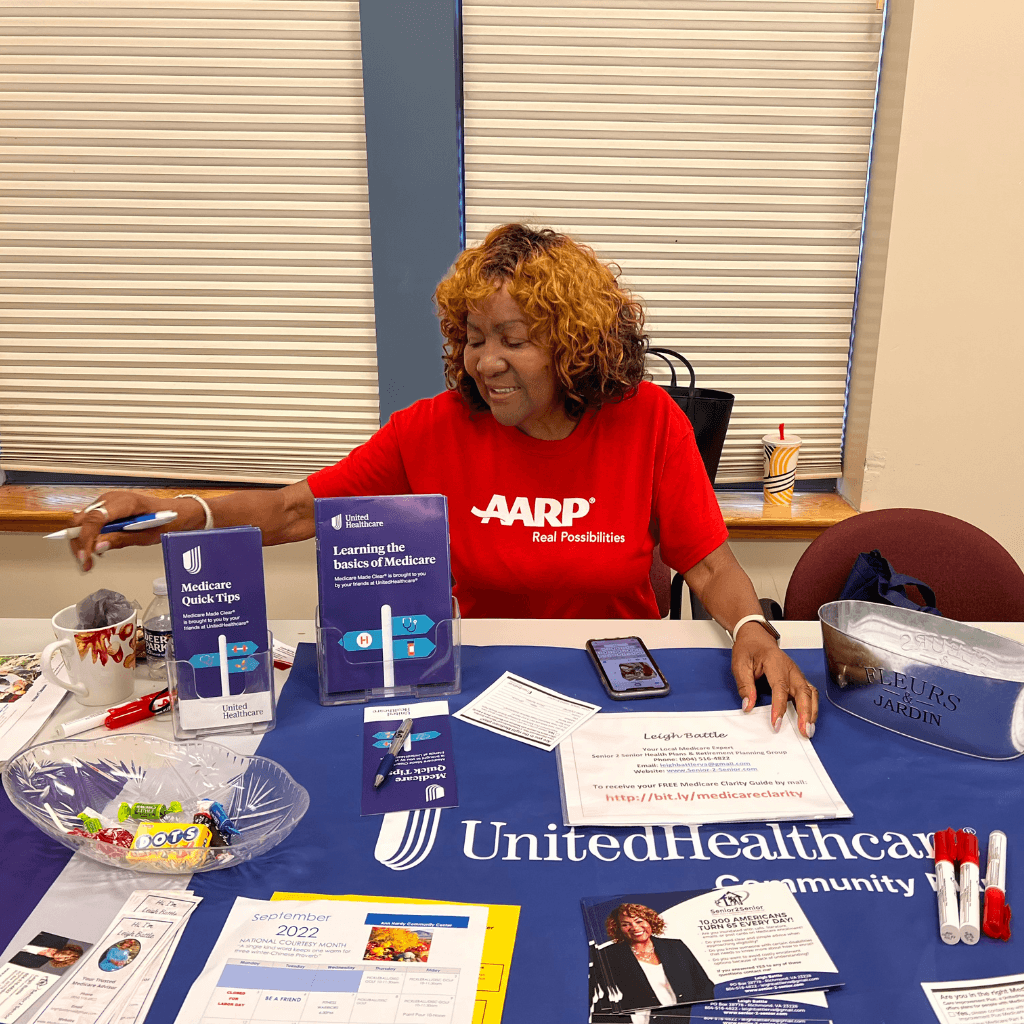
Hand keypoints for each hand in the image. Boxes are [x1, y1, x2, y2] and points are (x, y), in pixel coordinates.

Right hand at [67, 491, 197, 571]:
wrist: (176, 512)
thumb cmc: (166, 520)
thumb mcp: (146, 536)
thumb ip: (120, 540)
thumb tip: (98, 546)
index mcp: (125, 503)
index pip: (94, 518)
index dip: (85, 538)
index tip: (85, 555)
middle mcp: (112, 498)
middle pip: (83, 519)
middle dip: (80, 542)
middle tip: (86, 562)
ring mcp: (108, 501)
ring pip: (82, 521)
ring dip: (82, 541)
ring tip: (90, 560)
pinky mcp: (107, 508)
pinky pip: (90, 521)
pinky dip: (89, 536)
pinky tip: (96, 548)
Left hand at [731, 624, 817, 738]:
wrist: (756, 637)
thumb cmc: (748, 649)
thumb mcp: (740, 664)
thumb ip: (744, 685)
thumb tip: (748, 705)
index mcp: (775, 662)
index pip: (780, 687)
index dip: (779, 707)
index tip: (776, 723)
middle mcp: (790, 668)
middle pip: (803, 691)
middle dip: (806, 713)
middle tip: (804, 731)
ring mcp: (796, 673)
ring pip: (810, 693)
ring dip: (812, 711)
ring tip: (808, 729)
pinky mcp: (798, 678)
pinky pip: (809, 693)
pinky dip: (811, 706)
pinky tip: (808, 718)